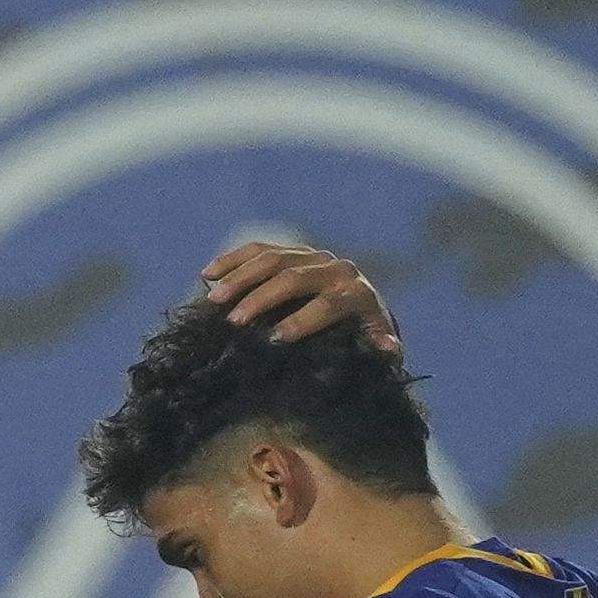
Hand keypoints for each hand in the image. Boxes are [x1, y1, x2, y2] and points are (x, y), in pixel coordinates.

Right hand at [202, 240, 398, 355]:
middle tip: (234, 322)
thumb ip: (379, 346)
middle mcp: (335, 268)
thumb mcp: (375, 343)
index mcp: (355, 294)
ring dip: (240, 277)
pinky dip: (232, 260)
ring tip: (214, 300)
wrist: (360, 305)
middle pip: (293, 278)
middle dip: (262, 299)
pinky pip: (258, 249)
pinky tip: (207, 274)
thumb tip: (389, 348)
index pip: (327, 305)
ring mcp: (311, 255)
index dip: (301, 322)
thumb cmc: (361, 335)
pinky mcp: (292, 250)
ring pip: (272, 258)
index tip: (272, 340)